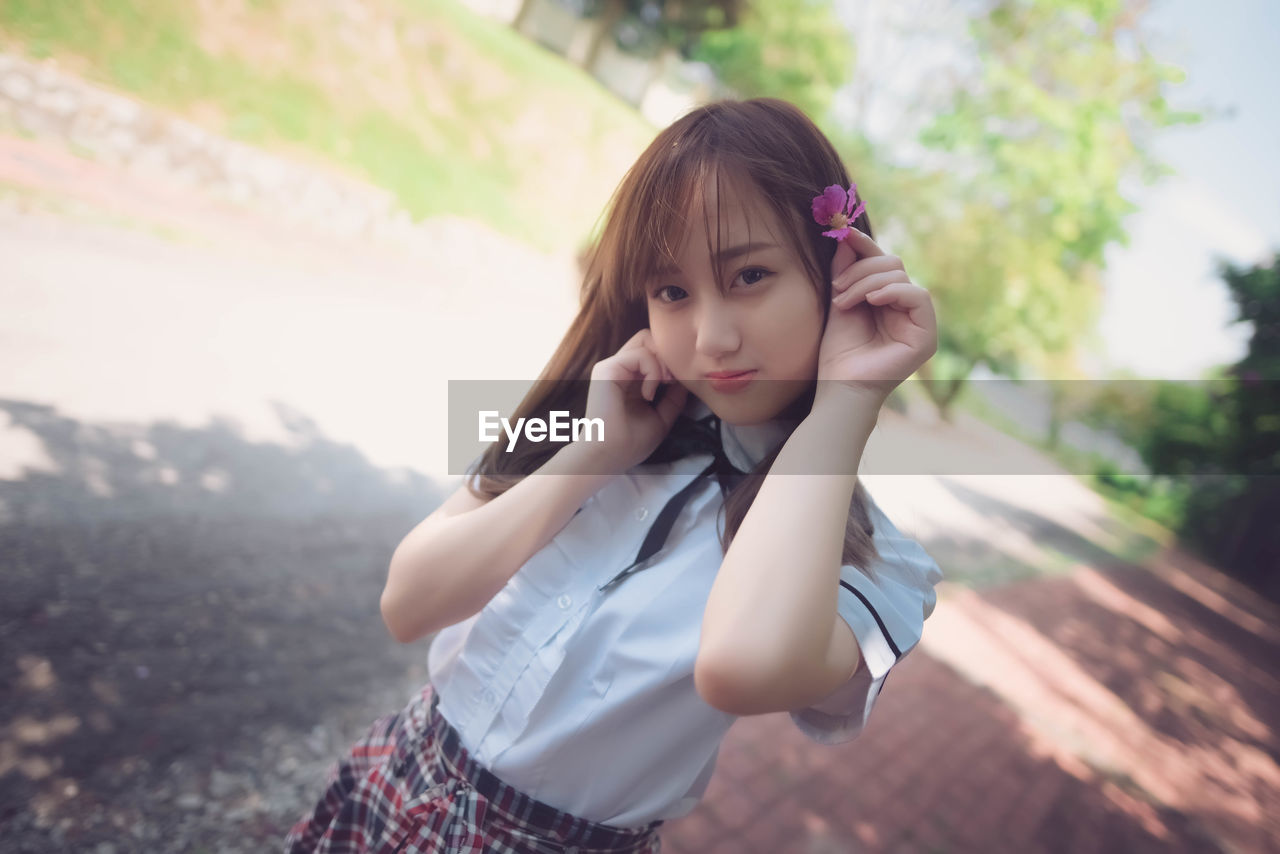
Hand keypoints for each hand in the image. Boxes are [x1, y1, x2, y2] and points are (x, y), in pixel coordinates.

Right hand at [585, 329, 689, 470]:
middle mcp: (619, 368)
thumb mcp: (662, 417)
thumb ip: (673, 397)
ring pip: (646, 340)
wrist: (610, 456)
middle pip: (649, 337)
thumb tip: (686, 379)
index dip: (669, 359)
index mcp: (630, 377)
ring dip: (662, 362)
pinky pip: (639, 354)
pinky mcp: (606, 369)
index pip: (653, 349)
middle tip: (672, 380)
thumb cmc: (631, 442)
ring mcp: (611, 366)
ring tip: (663, 385)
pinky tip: (649, 393)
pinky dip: (652, 371)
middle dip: (666, 354)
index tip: (677, 383)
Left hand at [818, 227, 937, 403]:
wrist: (839, 387)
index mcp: (888, 301)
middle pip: (892, 264)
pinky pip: (918, 296)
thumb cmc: (838, 353)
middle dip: (860, 269)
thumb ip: (845, 272)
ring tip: (843, 302)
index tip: (843, 233)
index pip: (882, 262)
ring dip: (866, 282)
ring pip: (900, 276)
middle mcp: (906, 309)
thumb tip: (847, 237)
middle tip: (837, 288)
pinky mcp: (926, 335)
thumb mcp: (839, 302)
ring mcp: (918, 321)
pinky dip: (892, 292)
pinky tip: (871, 301)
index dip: (865, 245)